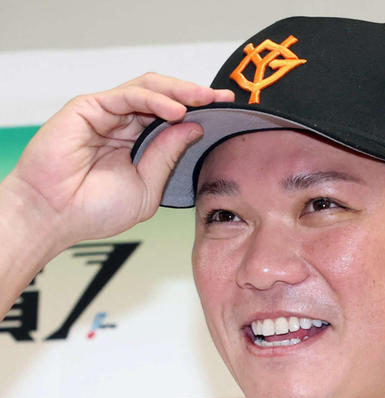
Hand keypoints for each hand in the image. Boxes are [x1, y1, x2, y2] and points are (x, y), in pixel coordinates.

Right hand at [8, 73, 233, 250]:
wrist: (54, 217)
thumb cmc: (94, 210)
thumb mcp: (147, 188)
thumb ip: (167, 156)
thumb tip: (192, 128)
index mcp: (138, 145)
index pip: (173, 120)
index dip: (199, 112)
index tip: (225, 111)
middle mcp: (124, 126)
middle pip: (165, 98)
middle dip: (195, 96)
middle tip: (221, 98)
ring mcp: (107, 115)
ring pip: (149, 89)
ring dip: (180, 92)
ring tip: (205, 99)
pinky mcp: (89, 107)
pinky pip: (128, 96)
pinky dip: (155, 99)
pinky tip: (176, 111)